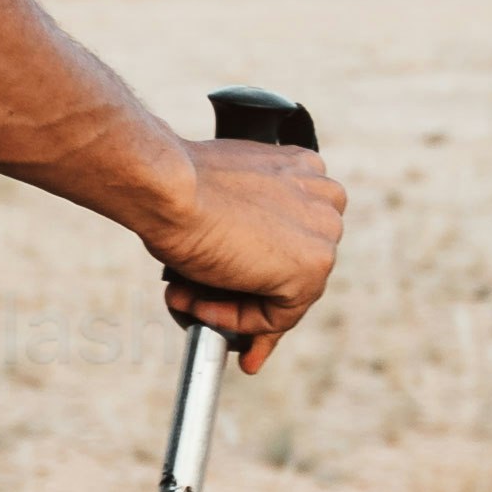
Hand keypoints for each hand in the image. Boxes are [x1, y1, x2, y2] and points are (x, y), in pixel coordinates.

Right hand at [152, 135, 345, 372]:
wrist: (168, 187)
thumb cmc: (179, 184)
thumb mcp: (220, 192)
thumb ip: (241, 216)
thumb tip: (231, 252)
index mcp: (305, 170)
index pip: (292, 232)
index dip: (254, 260)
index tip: (222, 272)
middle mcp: (324, 200)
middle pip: (292, 265)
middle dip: (245, 289)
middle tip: (198, 297)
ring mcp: (323, 235)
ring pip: (285, 294)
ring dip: (234, 307)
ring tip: (187, 300)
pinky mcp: (310, 270)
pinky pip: (277, 316)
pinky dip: (237, 320)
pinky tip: (200, 306)